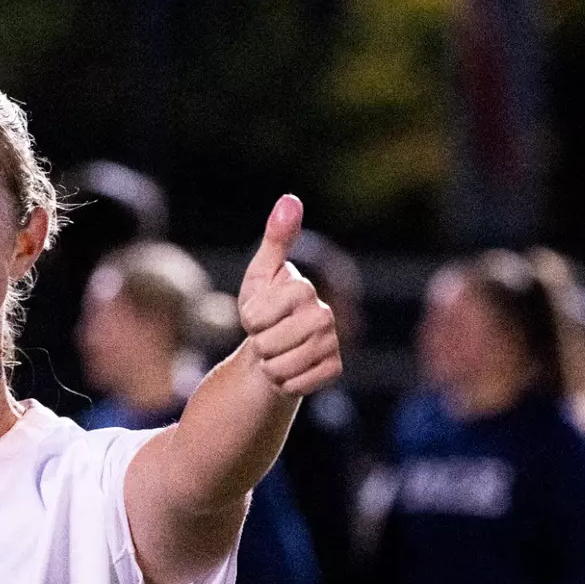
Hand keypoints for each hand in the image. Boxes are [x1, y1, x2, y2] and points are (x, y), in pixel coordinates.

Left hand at [237, 195, 341, 394]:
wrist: (275, 350)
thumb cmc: (264, 309)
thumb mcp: (260, 276)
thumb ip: (276, 239)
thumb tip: (291, 199)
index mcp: (303, 289)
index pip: (259, 315)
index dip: (250, 320)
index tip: (255, 316)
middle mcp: (324, 314)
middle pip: (270, 343)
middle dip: (258, 344)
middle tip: (266, 338)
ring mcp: (331, 343)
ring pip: (282, 367)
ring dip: (269, 366)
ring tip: (274, 354)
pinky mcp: (334, 369)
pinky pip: (297, 384)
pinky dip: (285, 383)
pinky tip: (289, 371)